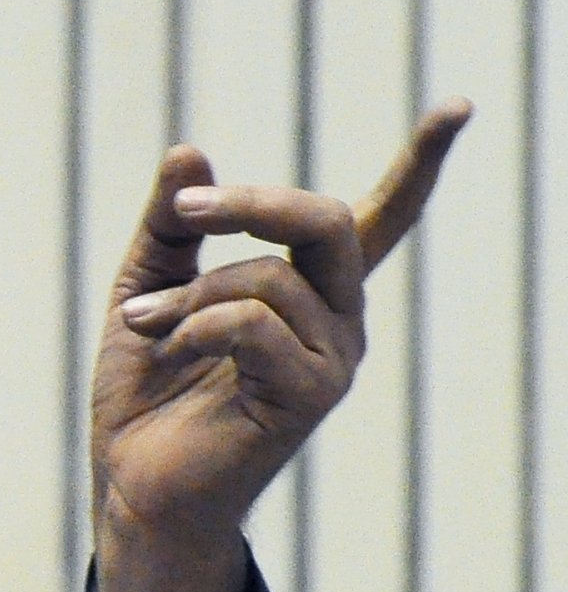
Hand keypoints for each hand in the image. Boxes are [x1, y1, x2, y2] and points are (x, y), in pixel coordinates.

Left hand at [90, 99, 470, 591]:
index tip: (459, 105)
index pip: (379, 218)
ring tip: (139, 323)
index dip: (419, 163)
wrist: (133, 485)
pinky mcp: (311, 394)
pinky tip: (168, 350)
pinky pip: (253, 322)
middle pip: (325, 221)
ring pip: (268, 277)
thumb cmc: (145, 394)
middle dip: (249, 204)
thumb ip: (169, 226)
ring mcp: (332, 358)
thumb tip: (188, 151)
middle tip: (186, 213)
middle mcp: (338, 320)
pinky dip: (195, 326)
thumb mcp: (145, 289)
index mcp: (309, 292)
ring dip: (187, 294)